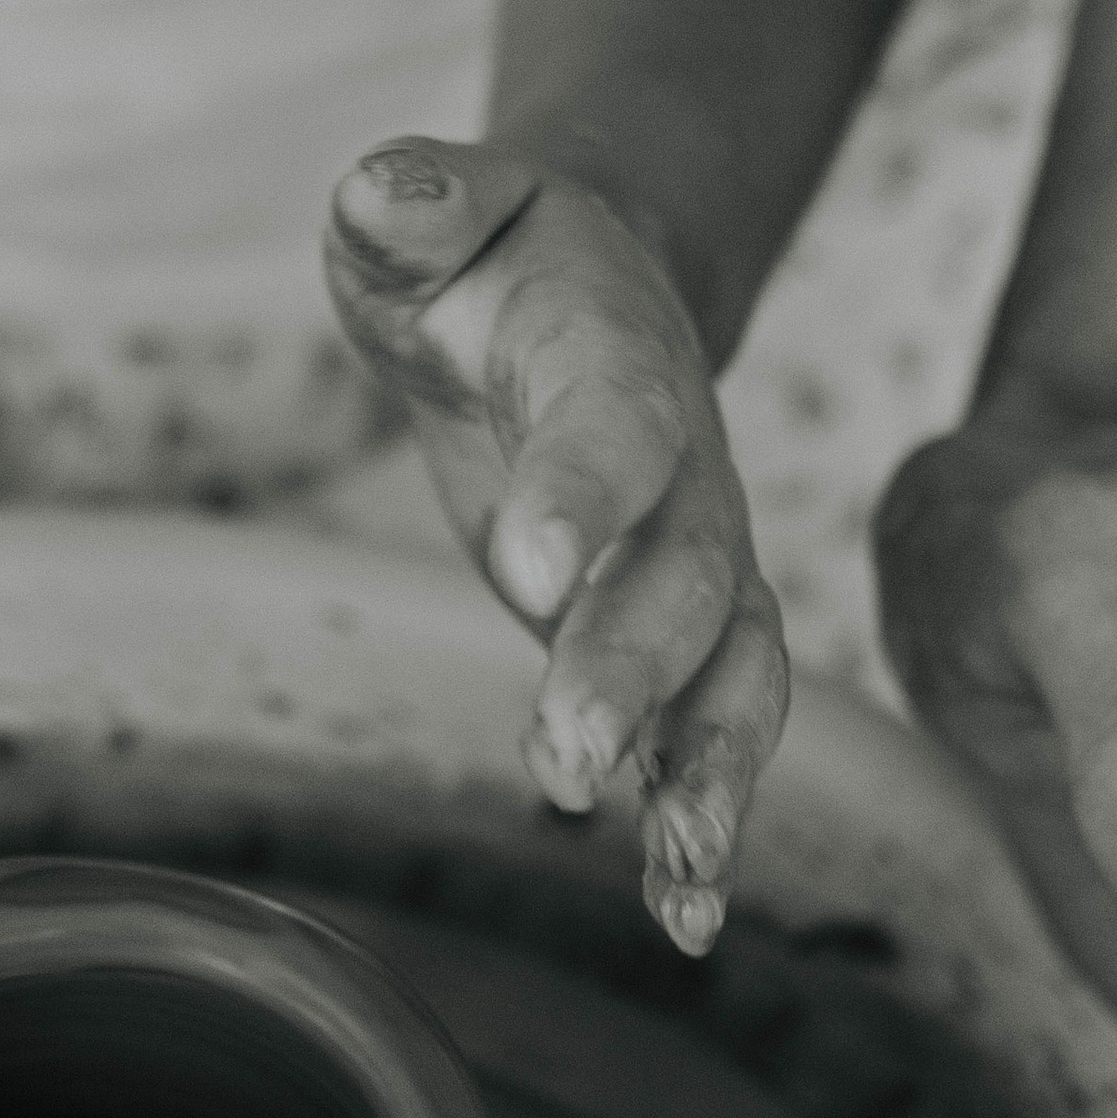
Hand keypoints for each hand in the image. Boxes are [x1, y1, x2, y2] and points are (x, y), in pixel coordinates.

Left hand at [325, 136, 787, 955]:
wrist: (586, 285)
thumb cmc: (480, 259)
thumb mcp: (425, 213)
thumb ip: (410, 204)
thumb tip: (382, 194)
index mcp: (617, 361)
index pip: (610, 426)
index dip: (580, 492)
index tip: (528, 569)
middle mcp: (689, 472)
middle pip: (682, 578)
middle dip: (630, 674)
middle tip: (566, 763)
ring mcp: (701, 562)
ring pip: (734, 673)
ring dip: (709, 776)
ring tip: (676, 877)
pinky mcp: (682, 639)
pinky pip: (716, 735)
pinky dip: (705, 825)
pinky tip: (686, 923)